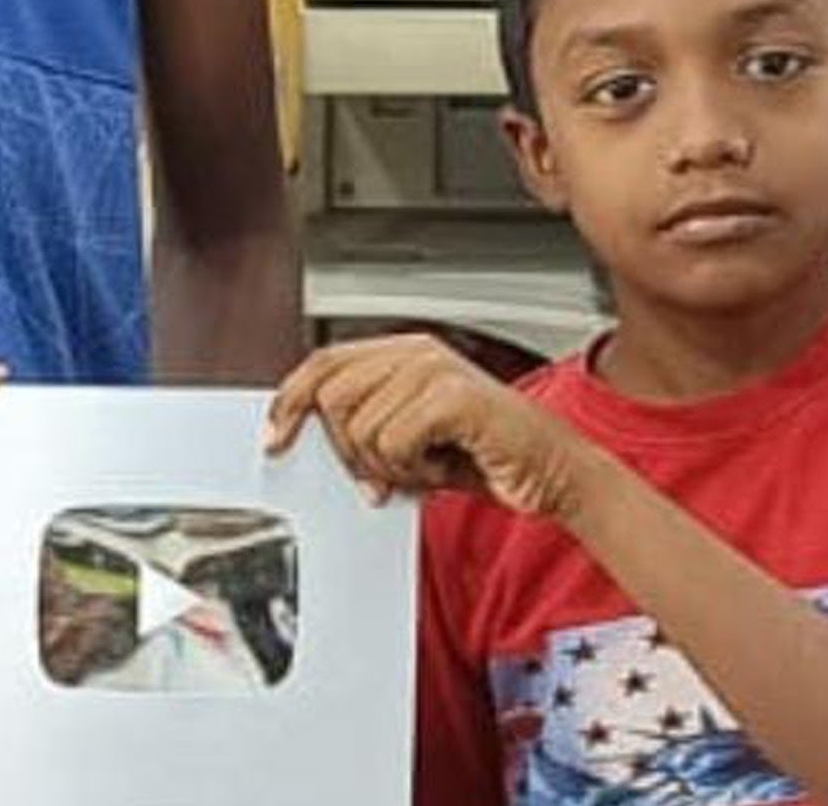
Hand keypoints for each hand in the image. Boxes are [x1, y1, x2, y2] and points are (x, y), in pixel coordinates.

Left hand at [263, 334, 596, 519]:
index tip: (276, 437)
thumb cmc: (487, 456)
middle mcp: (417, 353)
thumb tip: (311, 438)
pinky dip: (413, 470)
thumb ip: (365, 428)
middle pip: (332, 398)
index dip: (291, 400)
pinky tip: (442, 465)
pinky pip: (393, 442)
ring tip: (426, 465)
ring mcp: (435, 369)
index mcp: (404, 353)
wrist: (551, 470)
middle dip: (350, 452)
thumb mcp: (411, 441)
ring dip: (389, 466)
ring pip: (360, 428)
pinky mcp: (452, 395)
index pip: (323, 363)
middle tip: (386, 474)